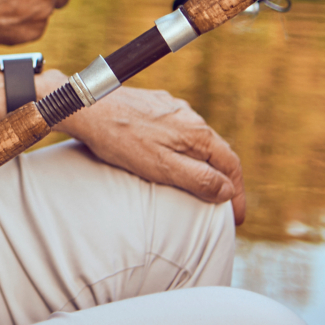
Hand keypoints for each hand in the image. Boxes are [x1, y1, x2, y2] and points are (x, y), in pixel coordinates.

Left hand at [49, 80, 246, 223]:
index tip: (236, 218)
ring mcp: (171, 109)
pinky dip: (184, 151)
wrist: (87, 107)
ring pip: (197, 141)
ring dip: (204, 164)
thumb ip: (197, 178)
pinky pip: (177, 131)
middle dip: (223, 180)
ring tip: (200, 187)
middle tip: (222, 207)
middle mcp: (189, 116)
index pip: (232, 165)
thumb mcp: (161, 167)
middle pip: (217, 152)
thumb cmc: (120, 139)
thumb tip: (227, 190)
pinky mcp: (154, 105)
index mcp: (196, 132)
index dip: (238, 193)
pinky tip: (172, 159)